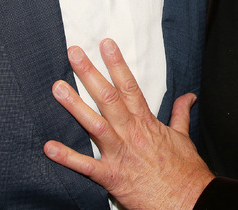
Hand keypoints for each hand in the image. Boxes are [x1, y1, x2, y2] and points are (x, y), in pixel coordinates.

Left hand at [44, 39, 214, 209]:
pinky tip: (49, 146)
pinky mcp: (112, 177)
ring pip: (94, 125)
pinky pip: (86, 166)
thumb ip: (179, 114)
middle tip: (73, 53)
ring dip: (74, 106)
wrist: (189, 200)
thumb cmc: (185, 170)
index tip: (106, 44)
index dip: (117, 63)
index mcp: (146, 121)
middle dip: (89, 73)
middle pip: (108, 97)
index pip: (129, 85)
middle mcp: (131, 133)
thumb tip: (188, 96)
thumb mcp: (183, 136)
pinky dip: (67, 157)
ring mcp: (120, 154)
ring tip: (57, 88)